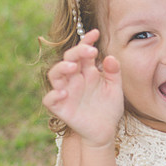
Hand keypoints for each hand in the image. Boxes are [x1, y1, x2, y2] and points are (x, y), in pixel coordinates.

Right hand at [42, 29, 124, 147]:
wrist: (105, 132)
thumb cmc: (108, 108)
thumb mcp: (115, 89)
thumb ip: (114, 73)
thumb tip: (110, 57)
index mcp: (87, 71)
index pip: (83, 52)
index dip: (86, 41)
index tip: (95, 33)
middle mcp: (74, 79)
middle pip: (69, 59)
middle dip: (77, 52)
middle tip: (90, 51)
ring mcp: (66, 92)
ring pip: (54, 75)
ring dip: (61, 68)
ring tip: (73, 67)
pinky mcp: (60, 108)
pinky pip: (50, 100)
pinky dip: (54, 95)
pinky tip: (64, 93)